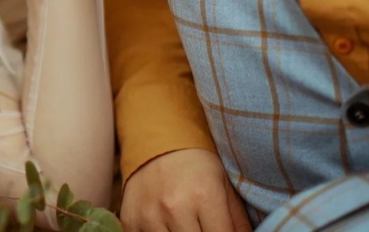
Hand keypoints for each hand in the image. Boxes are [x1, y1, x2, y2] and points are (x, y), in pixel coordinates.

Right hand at [121, 149, 251, 231]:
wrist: (156, 145)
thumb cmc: (197, 168)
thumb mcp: (225, 187)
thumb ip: (238, 223)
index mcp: (204, 195)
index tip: (222, 231)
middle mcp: (175, 206)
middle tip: (203, 227)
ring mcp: (149, 215)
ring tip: (187, 227)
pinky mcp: (131, 221)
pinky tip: (167, 228)